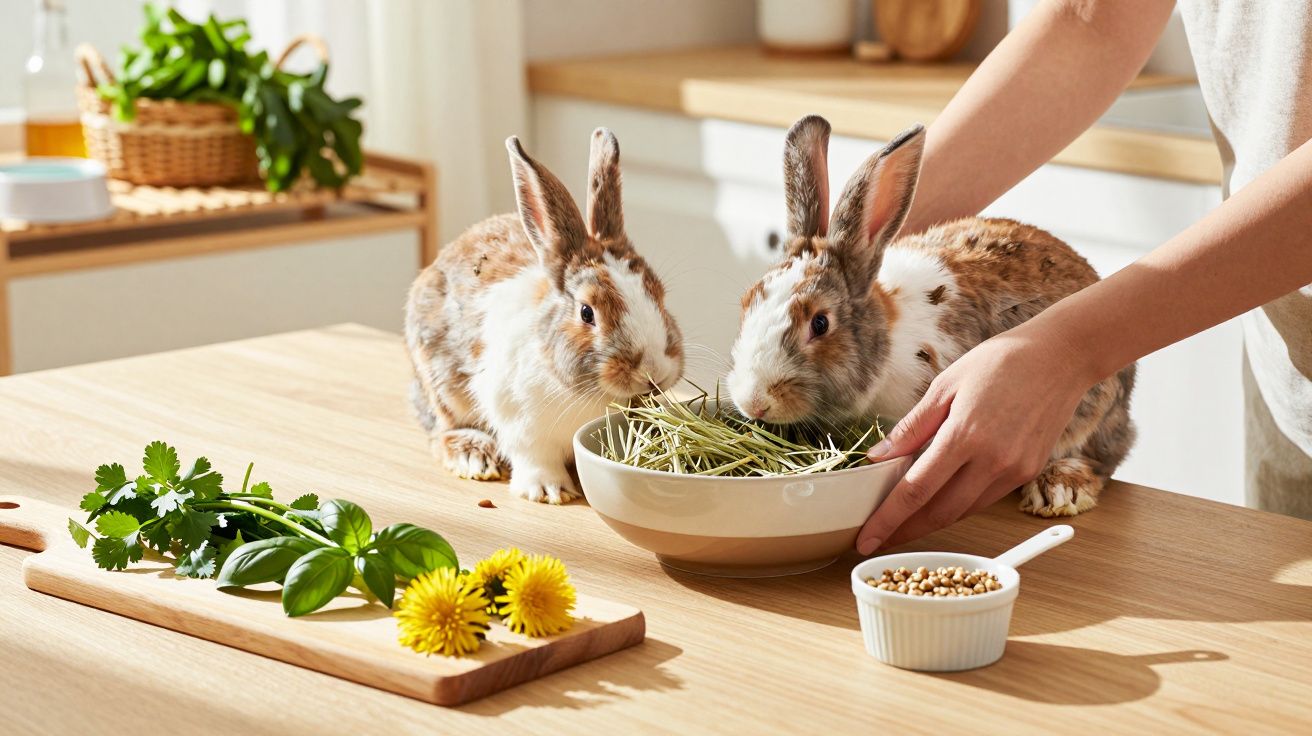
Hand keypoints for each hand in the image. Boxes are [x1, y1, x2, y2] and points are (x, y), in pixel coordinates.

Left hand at [856, 327, 1092, 553]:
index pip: (916, 491)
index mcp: (965, 436)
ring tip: (902, 524)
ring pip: (963, 511)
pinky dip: (958, 505)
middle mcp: (992, 461)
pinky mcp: (1029, 473)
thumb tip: (878, 456)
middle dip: (905, 532)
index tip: (866, 541)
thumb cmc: (1000, 362)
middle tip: (878, 540)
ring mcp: (1014, 471)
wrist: (1060, 356)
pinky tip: (940, 501)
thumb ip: (911, 427)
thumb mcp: (945, 385)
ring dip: (931, 522)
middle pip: (939, 513)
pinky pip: (985, 499)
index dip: (887, 521)